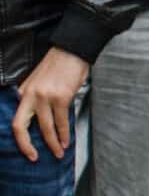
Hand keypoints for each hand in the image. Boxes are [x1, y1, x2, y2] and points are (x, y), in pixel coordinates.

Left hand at [10, 47, 83, 161]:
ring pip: (45, 128)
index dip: (21, 139)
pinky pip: (62, 121)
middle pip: (21, 127)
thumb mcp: (40, 81)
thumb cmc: (61, 63)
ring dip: (53, 143)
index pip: (17, 121)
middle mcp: (30, 95)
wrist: (75, 47)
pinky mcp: (61, 97)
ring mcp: (45, 97)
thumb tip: (42, 117)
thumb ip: (37, 98)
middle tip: (35, 157)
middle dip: (27, 146)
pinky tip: (67, 140)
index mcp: (24, 92)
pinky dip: (65, 133)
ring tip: (59, 152)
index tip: (29, 150)